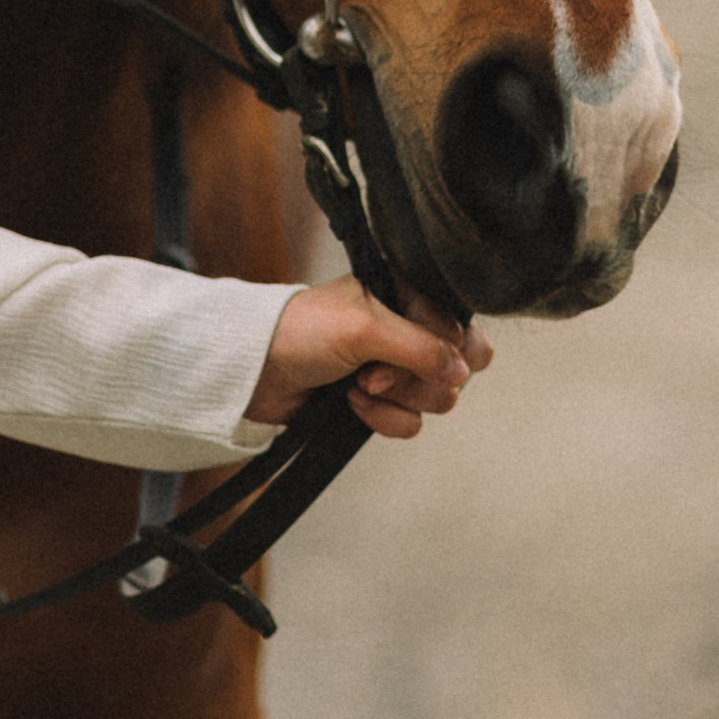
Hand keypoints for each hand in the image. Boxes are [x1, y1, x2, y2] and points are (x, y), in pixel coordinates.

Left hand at [245, 281, 492, 440]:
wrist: (257, 371)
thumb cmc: (302, 332)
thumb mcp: (364, 329)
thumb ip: (421, 347)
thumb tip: (462, 373)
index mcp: (409, 295)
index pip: (462, 329)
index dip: (443, 350)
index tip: (409, 354)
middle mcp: (408, 329)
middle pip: (455, 371)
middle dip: (414, 379)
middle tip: (375, 372)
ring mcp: (395, 368)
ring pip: (434, 400)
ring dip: (395, 399)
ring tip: (358, 386)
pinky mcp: (382, 401)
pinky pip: (410, 423)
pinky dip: (382, 419)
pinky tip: (352, 404)